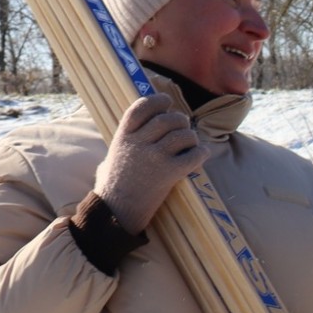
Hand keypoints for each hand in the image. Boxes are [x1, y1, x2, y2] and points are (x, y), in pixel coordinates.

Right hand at [93, 95, 208, 233]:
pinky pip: (193, 156)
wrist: (115, 211)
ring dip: (191, 137)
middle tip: (183, 126)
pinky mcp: (168, 174)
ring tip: (191, 143)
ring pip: (182, 135)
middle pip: (167, 119)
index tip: (167, 101)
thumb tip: (130, 135)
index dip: (157, 101)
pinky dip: (201, 153)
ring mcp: (154, 158)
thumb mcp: (110, 158)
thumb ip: (122, 144)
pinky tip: (202, 154)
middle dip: (179, 120)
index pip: (141, 108)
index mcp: (123, 137)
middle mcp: (139, 143)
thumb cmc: (112, 187)